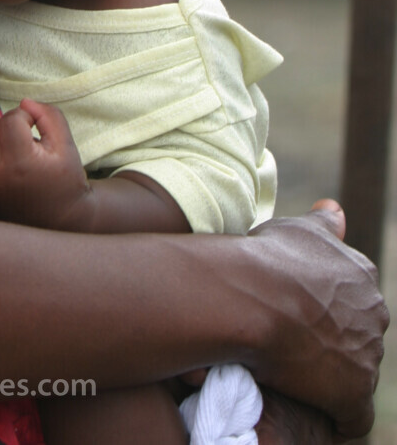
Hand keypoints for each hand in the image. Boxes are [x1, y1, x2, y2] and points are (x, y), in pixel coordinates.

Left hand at [0, 98, 90, 228]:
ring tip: (20, 143)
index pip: (11, 120)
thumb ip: (49, 116)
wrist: (60, 220)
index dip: (27, 116)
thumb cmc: (66, 180)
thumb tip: (24, 102)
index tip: (40, 128)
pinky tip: (6, 151)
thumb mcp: (66, 145)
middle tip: (30, 134)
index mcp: (21, 163)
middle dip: (10, 123)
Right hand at [243, 202, 385, 441]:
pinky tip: (319, 412)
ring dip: (333, 375)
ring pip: (356, 371)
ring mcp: (368, 354)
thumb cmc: (267, 258)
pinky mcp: (354, 392)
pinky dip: (340, 418)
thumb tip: (335, 208)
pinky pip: (354, 418)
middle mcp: (374, 313)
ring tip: (296, 373)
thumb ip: (322, 224)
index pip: (356, 297)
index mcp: (362, 274)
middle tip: (295, 342)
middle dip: (337, 340)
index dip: (329, 308)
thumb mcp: (296, 228)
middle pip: (360, 333)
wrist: (253, 295)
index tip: (304, 313)